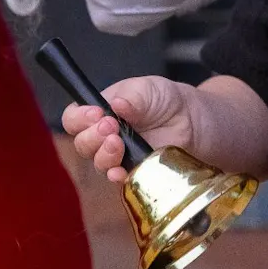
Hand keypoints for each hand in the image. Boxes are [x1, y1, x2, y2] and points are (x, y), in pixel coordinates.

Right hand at [62, 74, 199, 183]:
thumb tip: (117, 104)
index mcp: (99, 111)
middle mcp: (103, 136)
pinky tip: (120, 171)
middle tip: (110, 126)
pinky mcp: (133, 172)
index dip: (79, 118)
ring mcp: (118, 157)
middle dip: (92, 136)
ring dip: (104, 155)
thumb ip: (132, 97)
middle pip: (82, 144)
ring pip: (98, 163)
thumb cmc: (164, 100)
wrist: (193, 120)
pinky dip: (116, 176)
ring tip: (118, 143)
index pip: (73, 118)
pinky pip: (118, 180)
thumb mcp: (148, 89)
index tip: (95, 114)